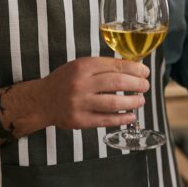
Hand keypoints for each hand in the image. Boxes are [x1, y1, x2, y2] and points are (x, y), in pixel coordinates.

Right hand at [34, 57, 149, 129]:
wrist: (42, 100)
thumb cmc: (65, 81)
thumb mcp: (80, 66)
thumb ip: (102, 67)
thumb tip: (132, 68)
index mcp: (83, 66)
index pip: (115, 65)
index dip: (134, 69)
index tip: (145, 71)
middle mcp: (81, 84)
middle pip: (117, 83)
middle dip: (136, 84)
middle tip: (145, 86)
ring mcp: (80, 103)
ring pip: (113, 103)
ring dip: (132, 102)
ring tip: (141, 101)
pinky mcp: (80, 120)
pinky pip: (106, 120)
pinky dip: (122, 119)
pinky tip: (131, 116)